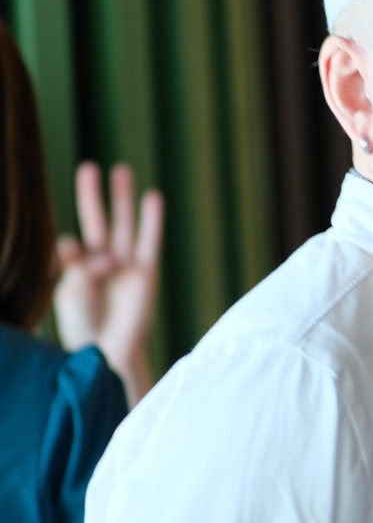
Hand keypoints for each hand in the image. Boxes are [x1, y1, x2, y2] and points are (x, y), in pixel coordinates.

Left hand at [54, 162, 164, 406]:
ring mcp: (124, 265)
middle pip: (96, 221)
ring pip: (122, 225)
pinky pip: (149, 242)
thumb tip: (81, 246)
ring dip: (121, 199)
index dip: (71, 254)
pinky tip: (152, 198)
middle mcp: (100, 261)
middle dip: (91, 196)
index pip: (71, 246)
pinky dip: (151, 221)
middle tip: (88, 168)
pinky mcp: (146, 273)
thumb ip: (74, 269)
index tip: (72, 264)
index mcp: (75, 267)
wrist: (109, 354)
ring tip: (120, 171)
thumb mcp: (71, 296)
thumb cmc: (84, 328)